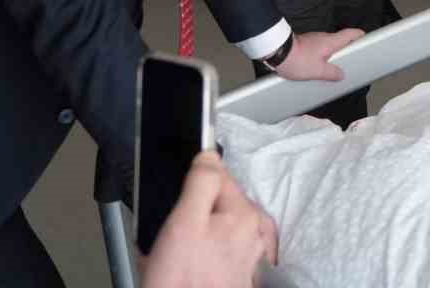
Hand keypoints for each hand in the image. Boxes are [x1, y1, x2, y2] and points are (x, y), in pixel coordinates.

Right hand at [140, 151, 276, 287]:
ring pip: (218, 228)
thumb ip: (202, 181)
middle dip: (194, 214)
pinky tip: (191, 268)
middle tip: (175, 238)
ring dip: (198, 236)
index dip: (192, 184)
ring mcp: (250, 254)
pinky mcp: (241, 273)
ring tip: (180, 259)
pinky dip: (205, 255)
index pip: (218, 175)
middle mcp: (254, 231)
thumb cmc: (183, 281)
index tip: (178, 201)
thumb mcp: (184, 221)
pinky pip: (220, 250)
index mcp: (244, 212)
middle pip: (219, 202)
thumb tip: (209, 154)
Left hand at [275, 29, 363, 82]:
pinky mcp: (304, 44)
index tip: (366, 40)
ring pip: (328, 47)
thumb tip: (340, 74)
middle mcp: (323, 37)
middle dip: (346, 51)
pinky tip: (315, 69)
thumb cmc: (297, 60)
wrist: (276, 52)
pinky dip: (320, 57)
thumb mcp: (318, 71)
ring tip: (330, 70)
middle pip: (340, 41)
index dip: (360, 36)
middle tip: (349, 62)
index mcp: (331, 41)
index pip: (351, 34)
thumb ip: (332, 73)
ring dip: (331, 56)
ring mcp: (313, 39)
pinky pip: (317, 50)